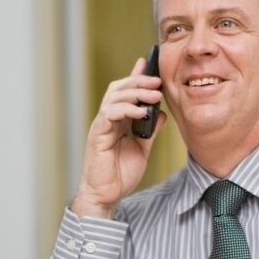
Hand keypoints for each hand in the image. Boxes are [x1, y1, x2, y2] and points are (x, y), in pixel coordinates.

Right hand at [71, 57, 166, 218]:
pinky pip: (109, 114)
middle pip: (118, 88)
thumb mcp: (142, 149)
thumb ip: (150, 131)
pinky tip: (141, 111)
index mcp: (117, 121)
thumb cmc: (119, 175)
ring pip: (113, 96)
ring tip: (153, 95)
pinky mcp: (97, 135)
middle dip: (138, 81)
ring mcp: (101, 126)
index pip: (125, 92)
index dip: (135, 76)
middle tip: (157, 80)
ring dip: (135, 92)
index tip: (147, 62)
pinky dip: (125, 109)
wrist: (106, 196)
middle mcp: (107, 120)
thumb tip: (161, 113)